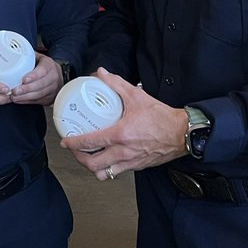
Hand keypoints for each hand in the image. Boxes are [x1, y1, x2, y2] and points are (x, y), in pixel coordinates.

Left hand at [10, 54, 62, 104]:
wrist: (57, 75)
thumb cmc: (44, 66)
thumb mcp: (38, 57)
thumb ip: (28, 56)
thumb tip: (11, 53)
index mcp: (49, 65)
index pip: (43, 70)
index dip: (33, 76)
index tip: (24, 79)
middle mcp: (53, 77)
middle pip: (40, 84)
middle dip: (26, 89)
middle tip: (15, 90)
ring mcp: (53, 89)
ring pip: (39, 94)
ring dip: (25, 97)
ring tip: (14, 96)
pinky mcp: (50, 98)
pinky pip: (38, 101)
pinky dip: (27, 101)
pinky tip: (19, 100)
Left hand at [60, 68, 186, 179]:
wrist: (182, 133)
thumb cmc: (161, 117)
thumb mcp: (136, 96)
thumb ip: (116, 84)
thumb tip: (101, 73)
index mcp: (121, 135)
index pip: (91, 142)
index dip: (74, 144)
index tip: (66, 142)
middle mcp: (124, 152)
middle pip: (93, 164)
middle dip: (80, 159)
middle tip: (75, 151)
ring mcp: (131, 162)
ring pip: (105, 173)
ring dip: (93, 167)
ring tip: (88, 157)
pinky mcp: (138, 166)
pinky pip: (117, 172)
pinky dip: (108, 168)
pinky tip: (106, 158)